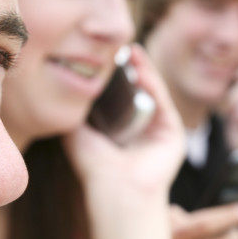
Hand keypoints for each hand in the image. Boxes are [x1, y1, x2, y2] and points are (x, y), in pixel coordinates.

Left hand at [64, 44, 185, 195]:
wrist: (116, 190)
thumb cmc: (95, 169)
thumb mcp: (77, 135)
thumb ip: (75, 115)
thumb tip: (65, 92)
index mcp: (122, 134)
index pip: (121, 100)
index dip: (115, 78)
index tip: (104, 58)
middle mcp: (143, 132)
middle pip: (140, 93)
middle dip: (131, 70)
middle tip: (119, 48)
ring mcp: (159, 133)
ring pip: (153, 94)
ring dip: (144, 70)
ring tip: (131, 50)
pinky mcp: (173, 133)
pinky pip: (163, 102)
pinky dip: (153, 83)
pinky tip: (142, 67)